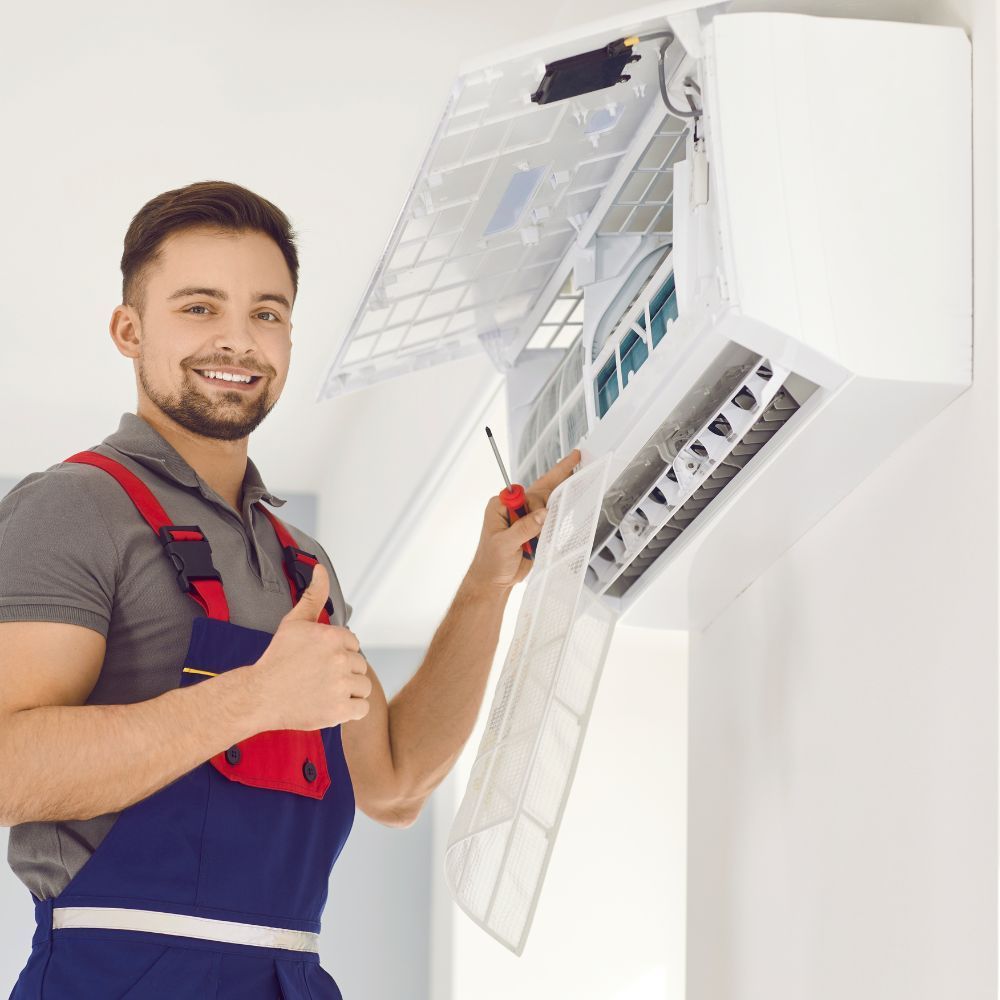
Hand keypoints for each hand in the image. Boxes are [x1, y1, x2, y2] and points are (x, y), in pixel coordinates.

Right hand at [247, 563, 371, 730]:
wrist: (259, 695)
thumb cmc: (277, 659)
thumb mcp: (294, 622)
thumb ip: (313, 595)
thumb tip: (320, 569)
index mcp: (333, 637)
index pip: (354, 645)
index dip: (338, 654)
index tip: (320, 661)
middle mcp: (340, 659)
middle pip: (360, 666)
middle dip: (344, 672)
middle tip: (319, 677)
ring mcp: (340, 686)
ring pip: (363, 687)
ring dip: (349, 691)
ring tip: (325, 691)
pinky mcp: (339, 710)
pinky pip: (362, 709)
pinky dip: (350, 710)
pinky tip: (332, 705)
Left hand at [465, 448, 582, 592]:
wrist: (493, 581)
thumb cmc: (491, 562)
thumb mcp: (505, 544)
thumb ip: (524, 528)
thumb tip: (543, 514)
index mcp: (500, 506)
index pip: (526, 494)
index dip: (539, 503)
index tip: (546, 514)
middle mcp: (513, 508)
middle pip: (539, 489)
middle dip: (558, 474)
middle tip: (575, 457)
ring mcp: (524, 518)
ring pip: (547, 500)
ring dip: (562, 490)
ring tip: (578, 472)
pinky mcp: (533, 529)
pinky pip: (550, 517)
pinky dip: (561, 509)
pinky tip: (572, 497)